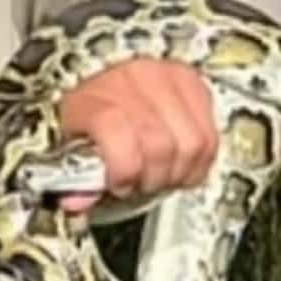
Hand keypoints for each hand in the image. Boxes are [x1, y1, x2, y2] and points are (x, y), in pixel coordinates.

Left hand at [56, 57, 214, 212]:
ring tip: (163, 175)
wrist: (105, 80)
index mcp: (91, 97)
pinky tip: (181, 164)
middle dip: (154, 178)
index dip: (123, 168)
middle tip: (143, 184)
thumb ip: (75, 180)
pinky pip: (210, 135)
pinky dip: (200, 161)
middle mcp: (129, 80)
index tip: (119, 184)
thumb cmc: (89, 114)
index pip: (115, 129)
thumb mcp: (71, 145)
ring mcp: (164, 78)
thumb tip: (76, 203)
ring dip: (180, 171)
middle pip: (160, 144)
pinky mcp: (191, 82)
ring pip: (192, 143)